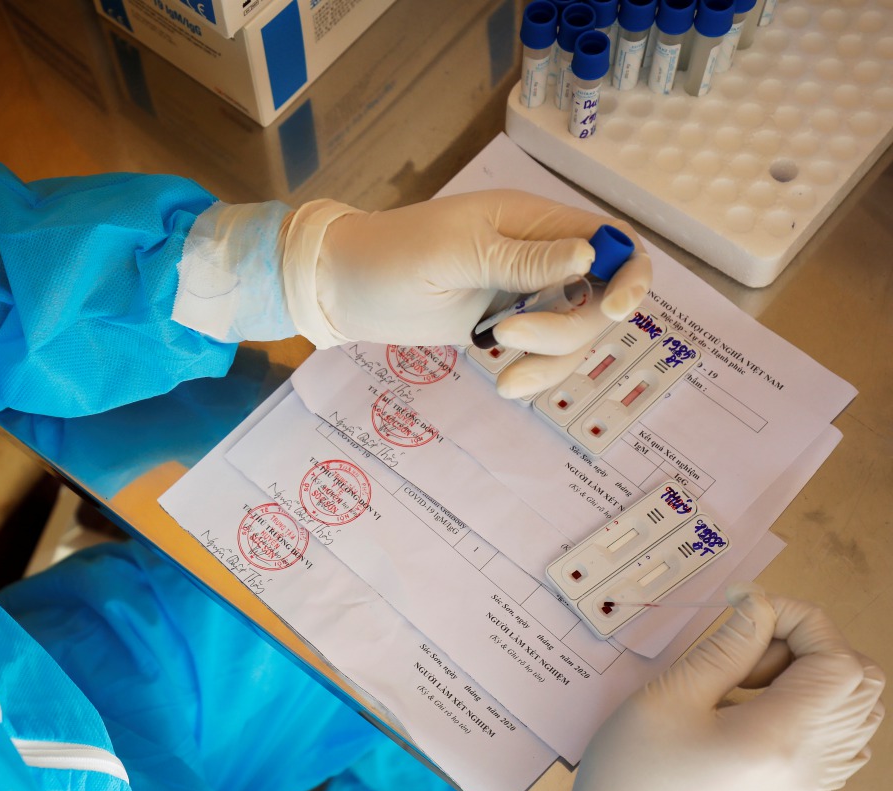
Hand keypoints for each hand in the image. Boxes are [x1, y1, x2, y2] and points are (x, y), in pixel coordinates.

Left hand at [280, 191, 650, 393]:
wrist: (344, 289)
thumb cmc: (391, 255)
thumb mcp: (456, 254)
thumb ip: (524, 259)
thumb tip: (590, 257)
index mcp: (533, 222)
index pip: (613, 240)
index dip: (630, 275)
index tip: (612, 310)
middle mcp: (539, 257)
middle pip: (600, 298)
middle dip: (568, 329)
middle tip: (509, 339)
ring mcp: (524, 295)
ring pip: (575, 334)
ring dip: (551, 360)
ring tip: (502, 373)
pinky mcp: (506, 328)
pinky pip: (545, 356)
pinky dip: (536, 375)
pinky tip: (505, 384)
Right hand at [571, 585, 884, 790]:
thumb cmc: (637, 776)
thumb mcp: (670, 696)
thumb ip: (725, 647)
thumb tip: (757, 606)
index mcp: (781, 739)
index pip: (838, 660)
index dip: (800, 618)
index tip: (750, 608)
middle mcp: (811, 765)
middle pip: (858, 680)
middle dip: (807, 645)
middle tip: (747, 648)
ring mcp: (812, 782)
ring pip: (852, 706)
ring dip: (808, 675)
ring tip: (745, 682)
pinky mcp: (800, 789)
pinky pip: (836, 735)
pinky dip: (807, 706)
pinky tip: (752, 709)